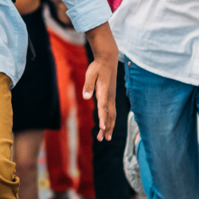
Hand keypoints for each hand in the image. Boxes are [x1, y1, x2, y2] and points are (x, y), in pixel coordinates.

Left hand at [83, 23, 118, 139]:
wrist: (108, 60)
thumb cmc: (97, 67)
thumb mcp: (90, 73)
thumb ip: (88, 85)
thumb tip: (85, 97)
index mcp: (104, 91)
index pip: (104, 107)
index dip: (103, 118)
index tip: (103, 128)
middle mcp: (110, 96)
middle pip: (110, 114)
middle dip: (107, 127)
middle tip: (103, 139)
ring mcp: (111, 97)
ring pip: (112, 115)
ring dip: (109, 126)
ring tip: (106, 138)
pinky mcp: (111, 97)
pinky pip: (112, 112)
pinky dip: (111, 121)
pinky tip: (108, 127)